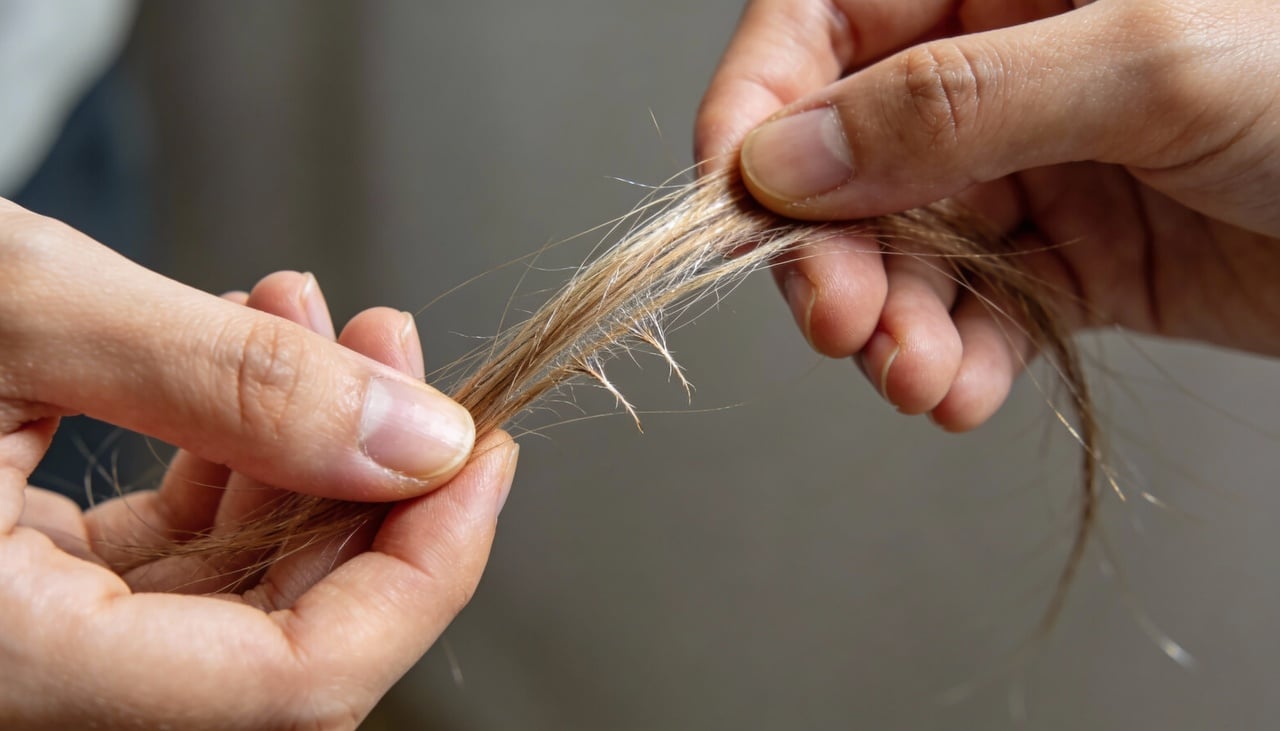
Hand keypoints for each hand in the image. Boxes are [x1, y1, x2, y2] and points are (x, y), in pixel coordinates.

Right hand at [0, 199, 516, 728]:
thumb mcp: (9, 310)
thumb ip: (225, 382)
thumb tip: (416, 436)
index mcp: (4, 668)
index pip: (294, 692)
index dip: (423, 575)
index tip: (481, 457)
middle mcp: (17, 682)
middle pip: (279, 640)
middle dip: (370, 486)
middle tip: (404, 355)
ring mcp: (20, 641)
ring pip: (230, 587)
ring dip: (302, 448)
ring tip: (322, 319)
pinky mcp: (16, 584)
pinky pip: (165, 549)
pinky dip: (226, 448)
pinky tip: (247, 349)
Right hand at [697, 0, 1279, 429]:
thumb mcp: (1150, 59)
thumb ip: (953, 105)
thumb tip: (789, 159)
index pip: (821, 23)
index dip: (760, 111)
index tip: (739, 204)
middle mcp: (1001, 61)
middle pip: (846, 154)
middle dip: (832, 250)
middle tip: (840, 322)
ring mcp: (1033, 162)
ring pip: (903, 248)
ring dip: (894, 323)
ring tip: (917, 375)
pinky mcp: (1072, 256)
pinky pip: (976, 309)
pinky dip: (957, 357)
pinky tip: (960, 388)